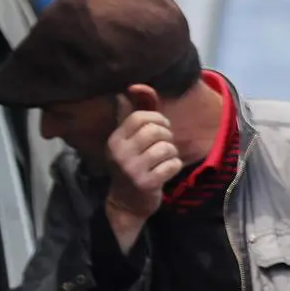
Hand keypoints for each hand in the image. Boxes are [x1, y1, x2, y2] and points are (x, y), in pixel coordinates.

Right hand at [104, 87, 184, 250]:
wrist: (127, 203)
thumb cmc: (132, 166)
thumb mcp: (128, 140)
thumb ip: (133, 113)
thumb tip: (133, 87)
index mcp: (115, 140)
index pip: (141, 117)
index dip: (158, 119)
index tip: (161, 128)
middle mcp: (120, 153)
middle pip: (156, 131)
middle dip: (167, 137)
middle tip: (165, 146)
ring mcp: (132, 169)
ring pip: (167, 148)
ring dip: (172, 153)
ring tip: (165, 160)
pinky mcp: (146, 183)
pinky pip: (172, 165)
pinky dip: (174, 167)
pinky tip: (166, 171)